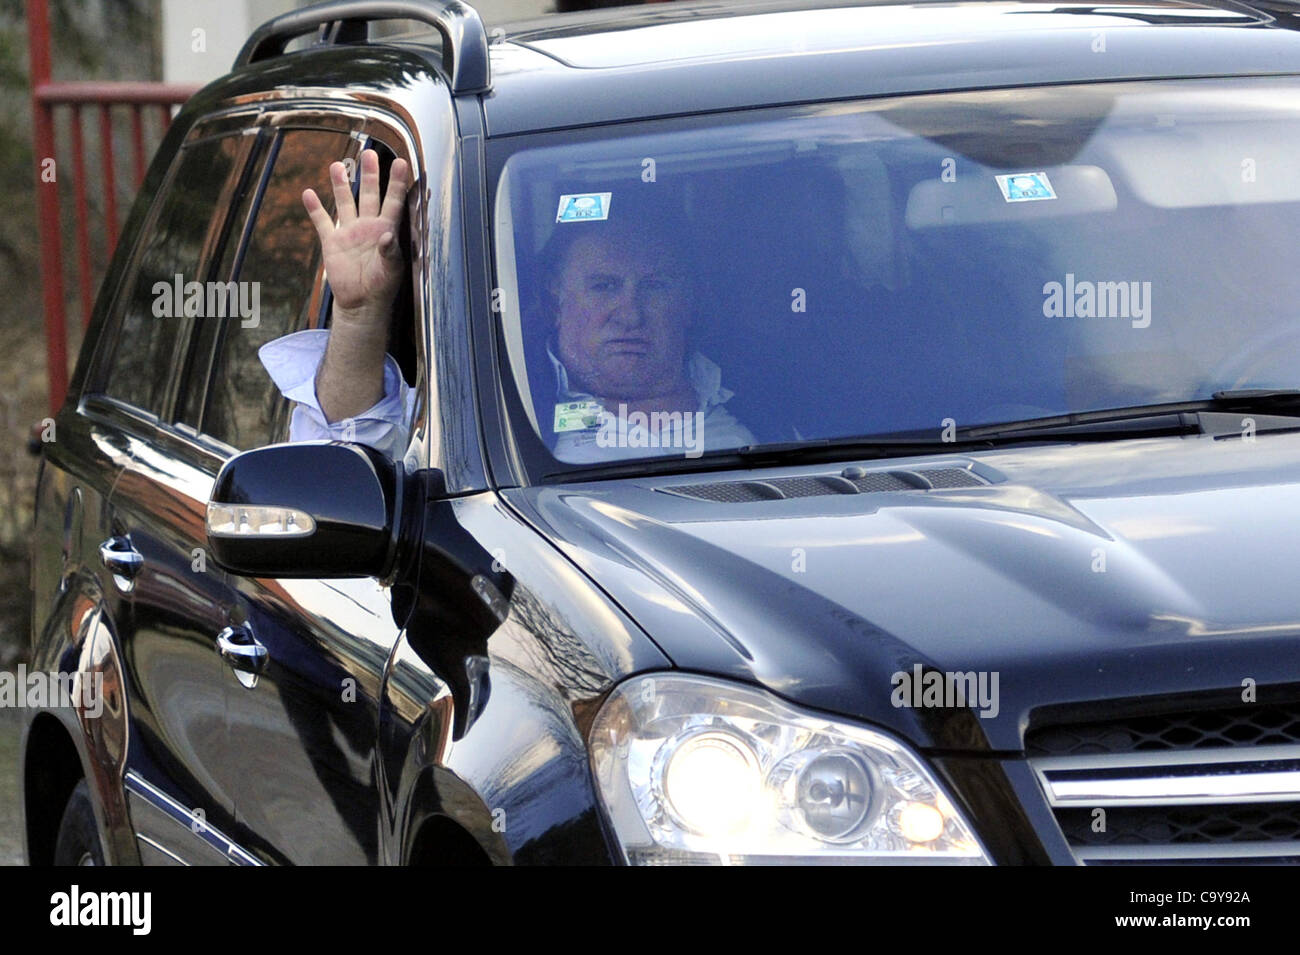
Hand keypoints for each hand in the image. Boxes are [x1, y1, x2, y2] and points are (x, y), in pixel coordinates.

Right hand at [302, 148, 409, 322]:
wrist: (361, 303)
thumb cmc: (382, 286)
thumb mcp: (391, 270)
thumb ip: (390, 252)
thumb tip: (389, 236)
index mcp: (386, 230)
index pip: (394, 201)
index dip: (397, 183)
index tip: (402, 163)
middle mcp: (368, 226)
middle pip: (370, 194)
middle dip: (370, 174)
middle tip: (370, 153)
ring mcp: (349, 232)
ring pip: (345, 202)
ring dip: (341, 185)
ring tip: (338, 165)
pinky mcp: (332, 241)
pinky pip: (322, 222)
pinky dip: (315, 209)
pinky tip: (308, 193)